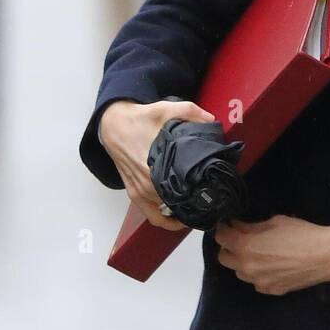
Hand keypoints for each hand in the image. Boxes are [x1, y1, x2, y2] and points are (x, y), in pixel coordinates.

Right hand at [99, 98, 216, 230]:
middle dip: (196, 204)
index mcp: (157, 166)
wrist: (113, 125)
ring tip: (198, 208)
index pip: (184, 189)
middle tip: (212, 200)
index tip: (215, 193)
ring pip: (165, 215)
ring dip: (182, 214)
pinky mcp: (133, 194)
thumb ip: (191, 113)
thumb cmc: (140, 119)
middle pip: (178, 204)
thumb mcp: (166, 109)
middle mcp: (147, 183)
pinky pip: (151, 216)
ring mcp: (139, 192)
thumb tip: (211, 121)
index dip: (202, 193)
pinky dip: (165, 221)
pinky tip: (179, 217)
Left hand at [214, 215, 329, 293]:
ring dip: (242, 261)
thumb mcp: (275, 222)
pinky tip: (271, 265)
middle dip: (229, 246)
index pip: (221, 237)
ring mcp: (258, 282)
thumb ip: (252, 226)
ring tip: (258, 252)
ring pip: (240, 272)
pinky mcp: (271, 290)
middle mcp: (247, 267)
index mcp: (245, 247)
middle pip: (224, 258)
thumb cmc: (302, 234)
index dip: (223, 228)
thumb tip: (238, 226)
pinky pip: (256, 282)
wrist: (325, 256)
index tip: (228, 224)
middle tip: (241, 237)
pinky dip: (258, 273)